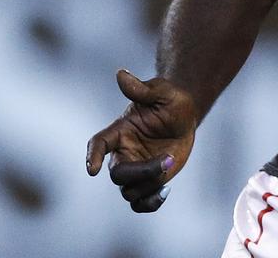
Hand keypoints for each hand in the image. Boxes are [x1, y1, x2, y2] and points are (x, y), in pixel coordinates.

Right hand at [85, 69, 197, 211]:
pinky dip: (149, 204)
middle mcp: (122, 153)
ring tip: (170, 165)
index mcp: (120, 131)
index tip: (93, 169)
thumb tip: (121, 74)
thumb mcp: (161, 91)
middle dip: (141, 172)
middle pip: (118, 174)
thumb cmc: (171, 100)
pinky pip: (139, 203)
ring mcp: (134, 168)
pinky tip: (165, 191)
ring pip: (129, 191)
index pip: (98, 144)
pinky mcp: (147, 181)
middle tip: (169, 160)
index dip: (93, 156)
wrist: (184, 117)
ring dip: (149, 185)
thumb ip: (141, 88)